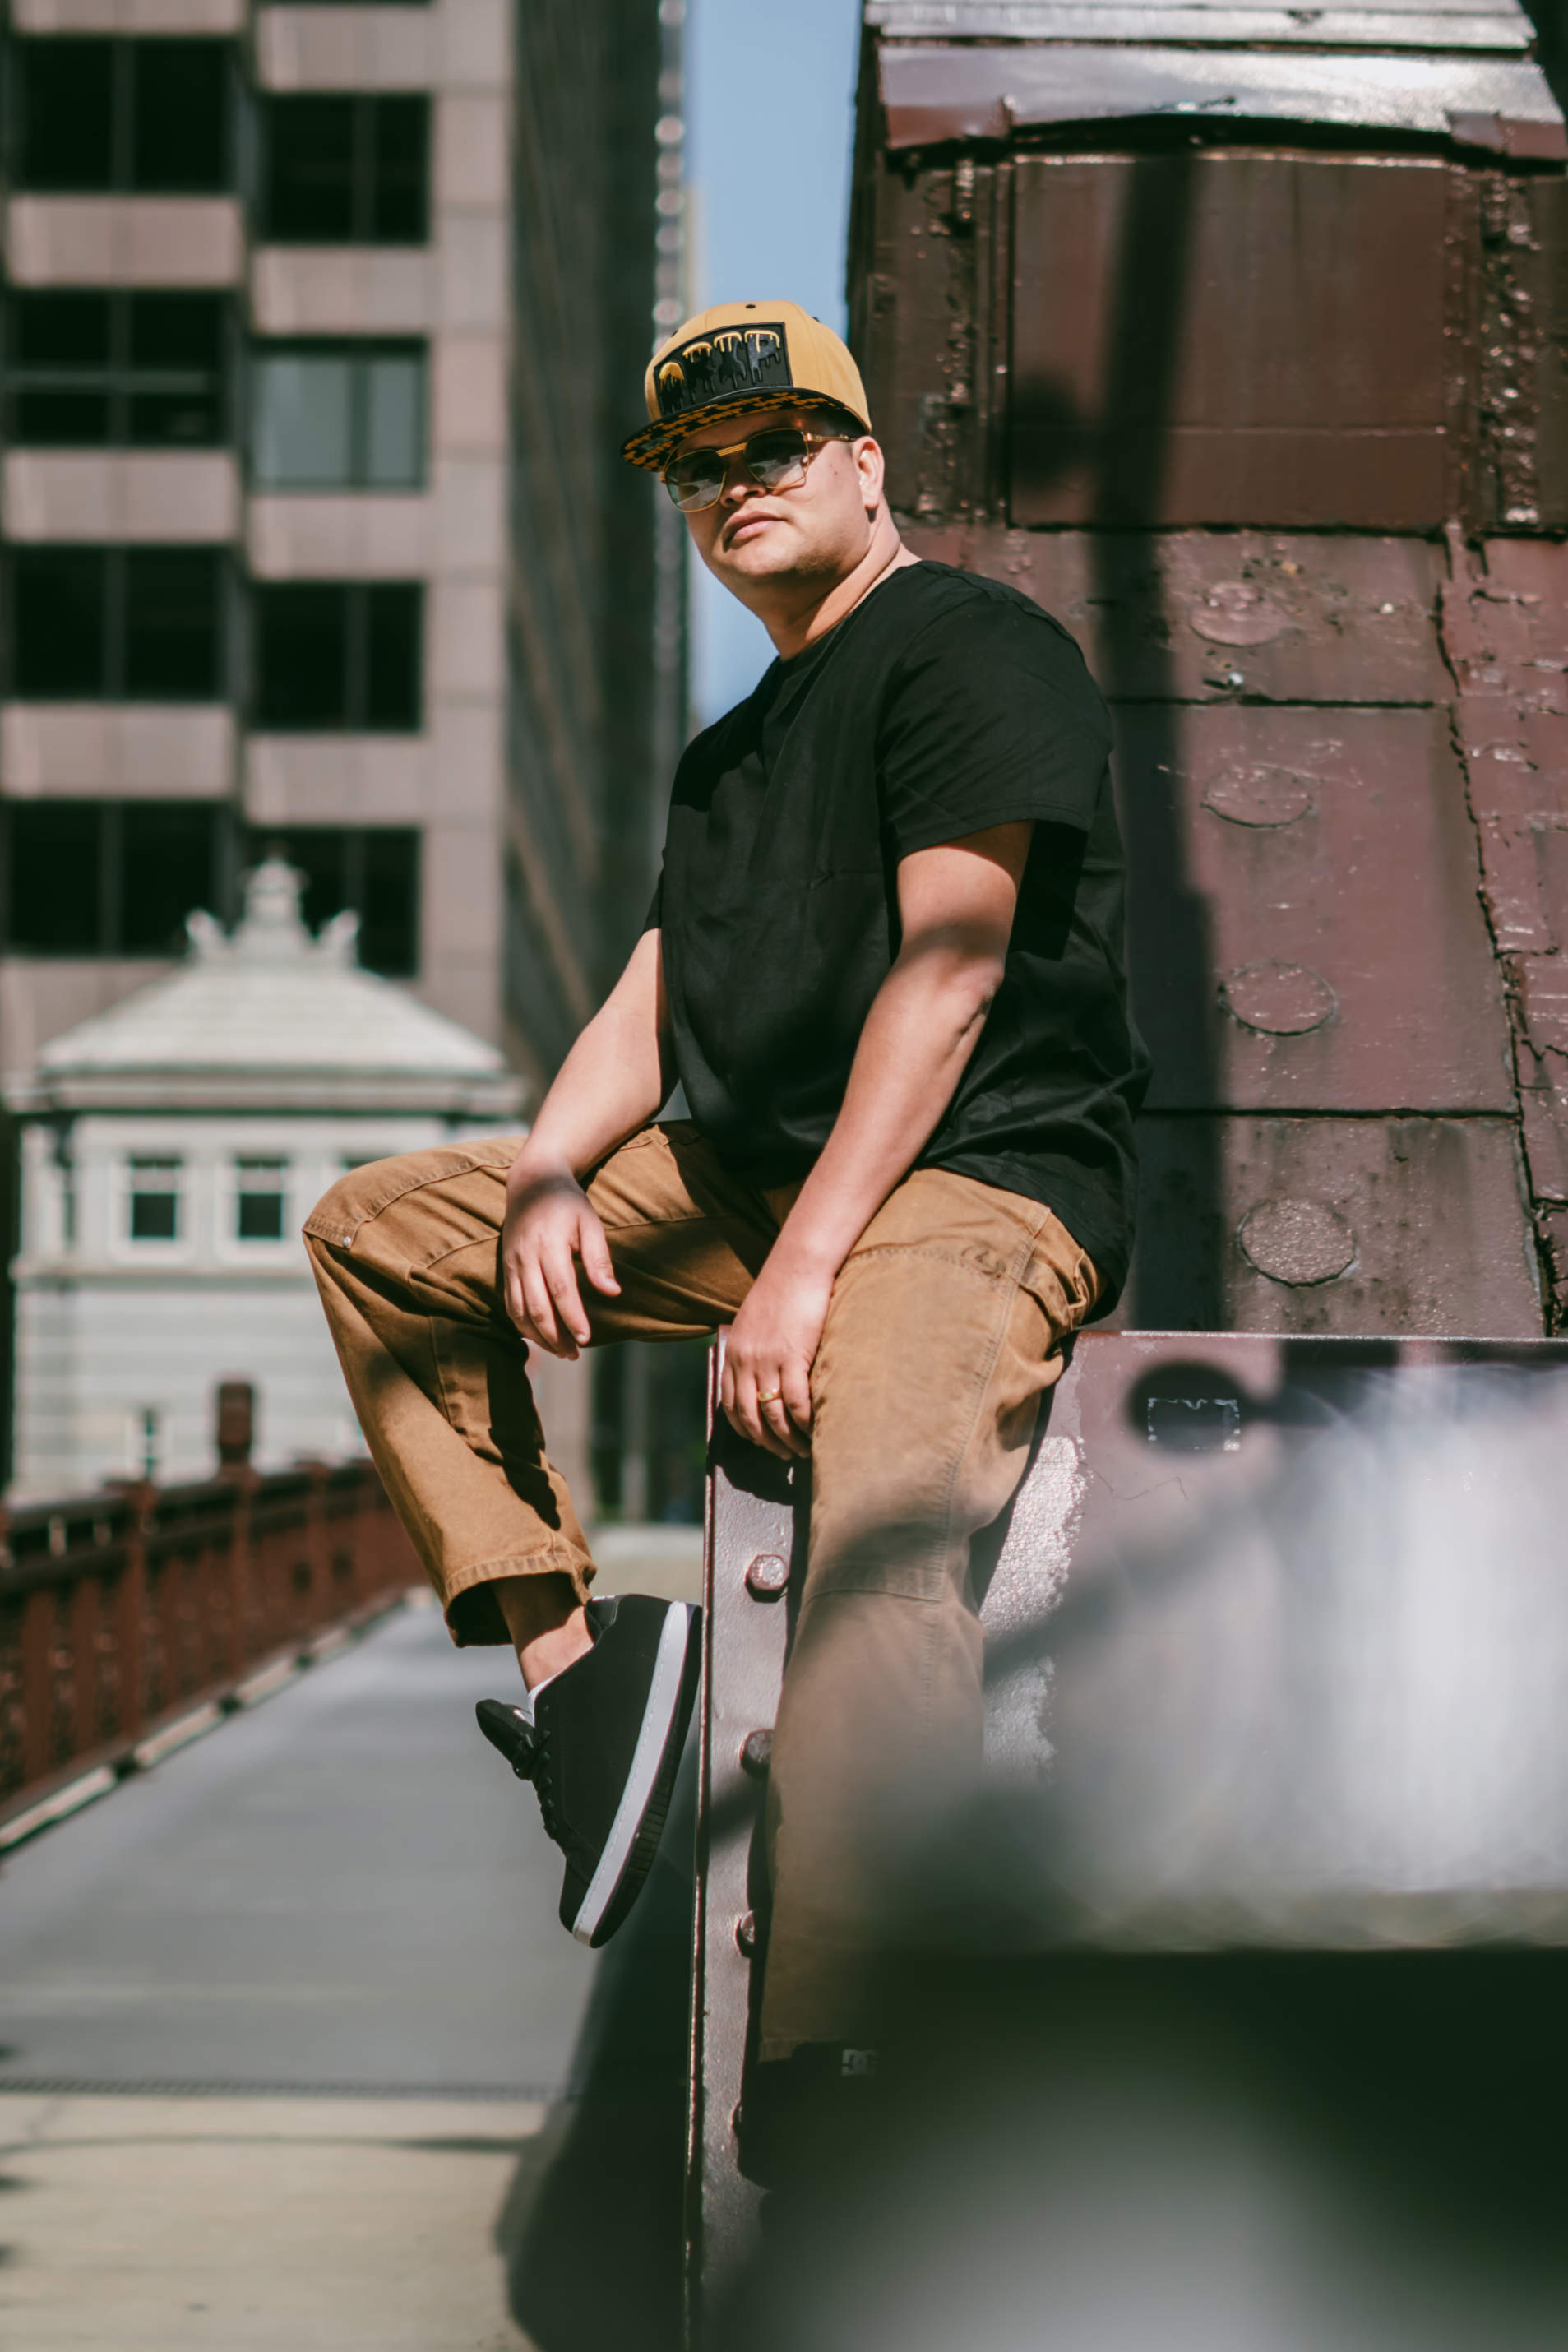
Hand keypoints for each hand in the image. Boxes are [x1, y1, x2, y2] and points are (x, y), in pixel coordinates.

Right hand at [501, 1152, 619, 1358]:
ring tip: (561, 1351)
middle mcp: (525, 1258)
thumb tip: (613, 1293)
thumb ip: (599, 1258)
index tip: (586, 1339)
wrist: (531, 1182)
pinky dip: (523, 1325)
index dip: (573, 1317)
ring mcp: (512, 1264)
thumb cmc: (568, 1204)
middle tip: (575, 1355)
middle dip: (555, 1336)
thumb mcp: (590, 1223)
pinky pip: (510, 1304)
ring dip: (538, 1336)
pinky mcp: (505, 1269)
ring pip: (519, 1311)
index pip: (560, 1290)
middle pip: (537, 1307)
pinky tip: (541, 1336)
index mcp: (549, 1245)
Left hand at [720, 1255, 831, 1460]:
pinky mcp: (792, 1355)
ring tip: (801, 1451)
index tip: (759, 1441)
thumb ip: (751, 1346)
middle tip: (783, 1456)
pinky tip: (813, 1431)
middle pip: (750, 1416)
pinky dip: (804, 1422)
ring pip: (772, 1414)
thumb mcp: (752, 1320)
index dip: (744, 1428)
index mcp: (733, 1353)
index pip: (730, 1404)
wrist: (797, 1266)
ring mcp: (766, 1359)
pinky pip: (796, 1400)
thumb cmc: (781, 1290)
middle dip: (766, 1442)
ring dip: (787, 1439)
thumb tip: (761, 1369)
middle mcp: (744, 1360)